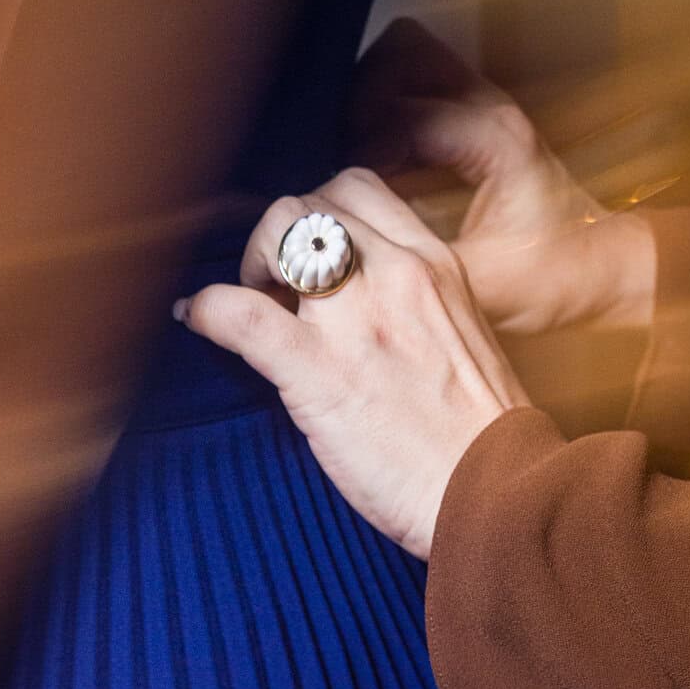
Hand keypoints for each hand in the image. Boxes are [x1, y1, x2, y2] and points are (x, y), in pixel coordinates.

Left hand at [175, 170, 528, 560]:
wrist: (494, 495)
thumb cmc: (482, 442)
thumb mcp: (463, 346)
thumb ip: (420, 314)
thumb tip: (373, 319)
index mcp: (437, 267)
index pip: (362, 193)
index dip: (321, 216)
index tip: (309, 258)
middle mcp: (398, 273)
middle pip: (315, 201)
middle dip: (281, 234)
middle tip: (271, 284)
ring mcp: (355, 318)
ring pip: (280, 231)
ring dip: (250, 259)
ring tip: (246, 301)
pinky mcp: (319, 371)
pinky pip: (242, 315)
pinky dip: (209, 309)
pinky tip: (195, 319)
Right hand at [345, 17, 653, 334]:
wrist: (598, 270)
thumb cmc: (552, 279)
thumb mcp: (480, 284)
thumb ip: (416, 262)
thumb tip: (354, 252)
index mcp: (494, 138)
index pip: (402, 113)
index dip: (361, 151)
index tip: (348, 196)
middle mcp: (488, 106)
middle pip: (401, 53)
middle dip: (362, 101)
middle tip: (348, 160)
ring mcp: (482, 106)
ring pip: (405, 60)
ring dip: (372, 101)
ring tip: (359, 162)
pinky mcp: (474, 120)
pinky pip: (415, 89)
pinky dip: (386, 115)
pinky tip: (379, 169)